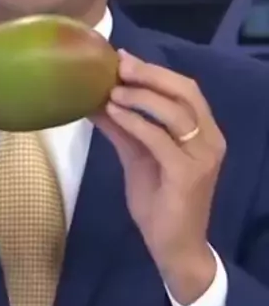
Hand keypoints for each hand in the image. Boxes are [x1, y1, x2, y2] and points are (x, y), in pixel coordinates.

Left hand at [91, 49, 225, 303]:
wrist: (174, 247)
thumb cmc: (160, 202)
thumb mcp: (138, 158)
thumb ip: (124, 129)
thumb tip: (96, 100)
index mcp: (204, 132)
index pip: (186, 89)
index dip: (155, 71)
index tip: (122, 58)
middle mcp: (210, 140)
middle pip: (185, 93)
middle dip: (150, 75)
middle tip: (118, 65)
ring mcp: (202, 158)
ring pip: (176, 112)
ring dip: (141, 96)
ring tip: (112, 89)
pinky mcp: (188, 175)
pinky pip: (160, 140)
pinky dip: (136, 122)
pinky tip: (114, 113)